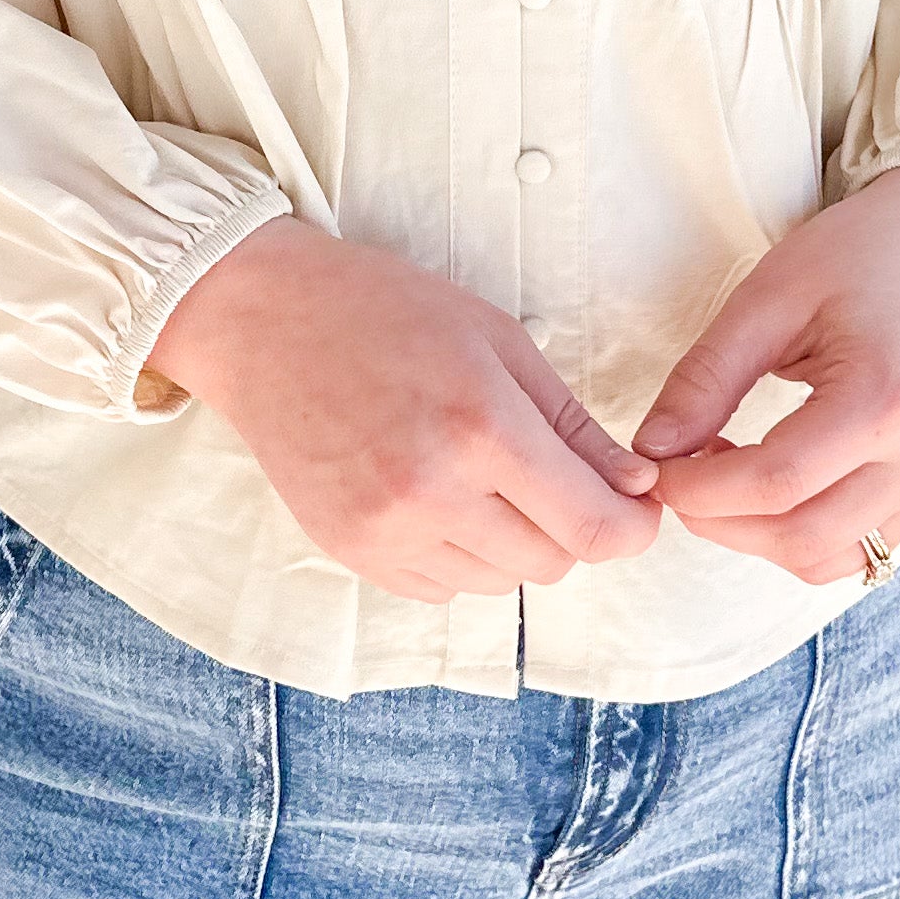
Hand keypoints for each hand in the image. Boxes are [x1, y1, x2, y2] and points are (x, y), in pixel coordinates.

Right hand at [153, 219, 663, 601]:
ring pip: (500, 581)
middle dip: (569, 523)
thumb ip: (573, 425)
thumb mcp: (498, 341)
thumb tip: (636, 489)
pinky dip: (456, 552)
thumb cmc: (385, 311)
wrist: (264, 322)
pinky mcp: (352, 553)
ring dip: (509, 540)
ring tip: (474, 471)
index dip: (633, 526)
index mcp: (482, 428)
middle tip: (542, 468)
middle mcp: (434, 493)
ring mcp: (386, 532)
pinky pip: (441, 587)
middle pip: (553, 562)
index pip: (595, 529)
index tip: (636, 506)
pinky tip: (431, 492)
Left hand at [628, 170, 899, 579]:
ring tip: (722, 473)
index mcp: (884, 402)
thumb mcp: (766, 299)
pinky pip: (852, 550)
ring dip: (754, 536)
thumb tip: (651, 449)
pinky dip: (795, 536)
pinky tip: (766, 484)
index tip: (652, 468)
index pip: (774, 484)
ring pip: (823, 558)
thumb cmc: (854, 259)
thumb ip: (706, 378)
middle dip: (718, 520)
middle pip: (798, 536)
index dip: (698, 490)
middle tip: (677, 473)